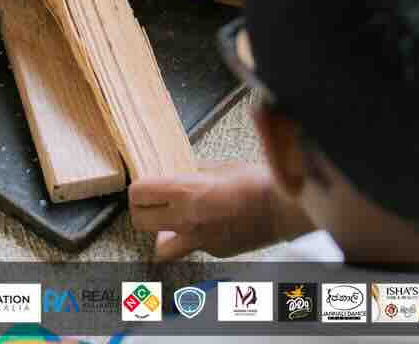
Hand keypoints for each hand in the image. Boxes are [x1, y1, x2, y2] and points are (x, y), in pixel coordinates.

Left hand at [130, 161, 304, 261]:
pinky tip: (206, 224)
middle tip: (149, 203)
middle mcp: (187, 220)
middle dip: (140, 211)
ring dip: (160, 234)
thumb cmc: (255, 183)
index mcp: (186, 191)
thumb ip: (193, 171)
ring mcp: (199, 241)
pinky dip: (192, 238)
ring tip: (170, 220)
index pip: (138, 194)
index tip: (142, 184)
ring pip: (162, 248)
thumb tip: (180, 170)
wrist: (281, 210)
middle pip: (140, 223)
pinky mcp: (213, 252)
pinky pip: (191, 248)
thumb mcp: (219, 166)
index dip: (137, 188)